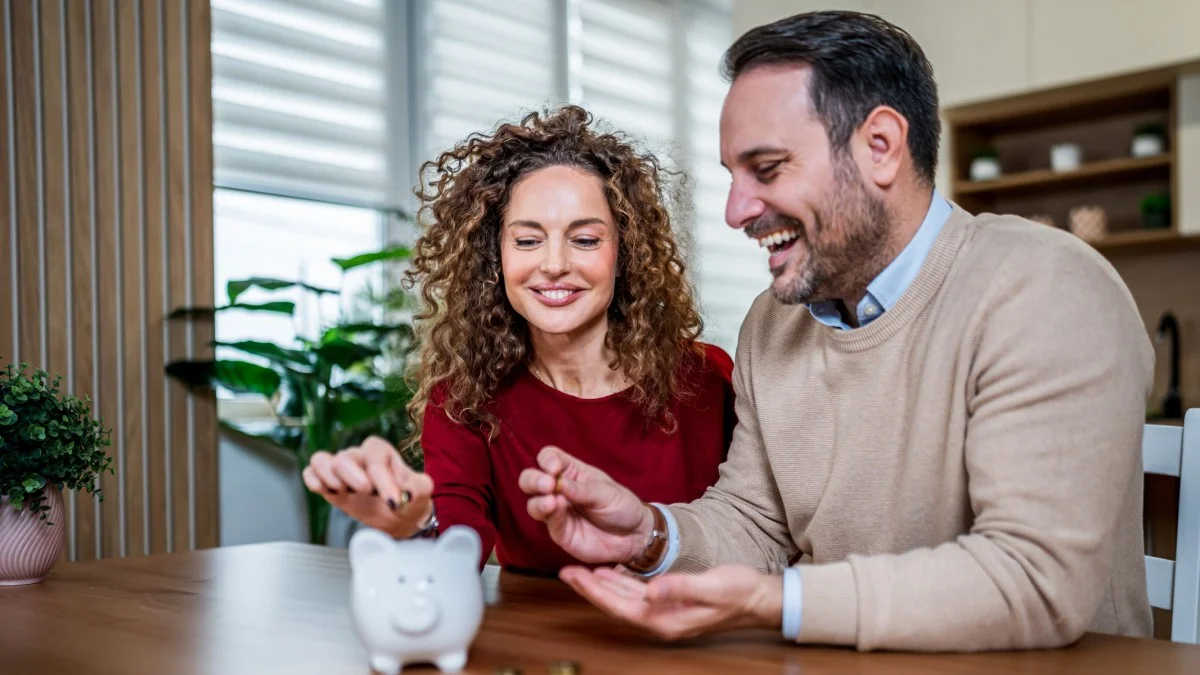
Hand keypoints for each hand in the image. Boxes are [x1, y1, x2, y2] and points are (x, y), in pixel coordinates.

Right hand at [302, 436, 433, 539]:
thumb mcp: (422, 492)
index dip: (383, 479)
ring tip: (344, 491)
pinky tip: (324, 491)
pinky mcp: (328, 483)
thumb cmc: (409, 498)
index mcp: (381, 452)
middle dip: (354, 476)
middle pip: (345, 457)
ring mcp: (341, 469)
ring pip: (322, 460)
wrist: (399, 515)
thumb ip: (419, 488)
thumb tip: (406, 492)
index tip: (393, 502)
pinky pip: (311, 472)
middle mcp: (358, 456)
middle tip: (366, 492)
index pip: (375, 457)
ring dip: (330, 478)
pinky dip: (313, 480)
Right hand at [518, 446, 653, 563]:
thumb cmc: (621, 506)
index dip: (547, 460)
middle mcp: (559, 490)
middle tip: (547, 484)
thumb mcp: (605, 492)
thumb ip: (581, 489)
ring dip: (538, 501)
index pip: (548, 457)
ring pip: (533, 504)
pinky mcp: (560, 532)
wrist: (634, 536)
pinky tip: (557, 510)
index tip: (554, 468)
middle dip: (533, 480)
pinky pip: (548, 523)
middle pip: (530, 479)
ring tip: (552, 501)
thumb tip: (557, 483)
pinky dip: (550, 516)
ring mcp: (557, 512)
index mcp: (571, 472)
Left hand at [559, 565, 782, 640]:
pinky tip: (610, 573)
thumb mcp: (710, 586)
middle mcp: (661, 619)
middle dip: (590, 588)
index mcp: (666, 620)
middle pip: (616, 604)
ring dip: (602, 585)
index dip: (595, 591)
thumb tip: (651, 591)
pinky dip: (620, 583)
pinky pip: (637, 593)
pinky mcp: (670, 602)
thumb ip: (679, 588)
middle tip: (567, 570)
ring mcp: (664, 612)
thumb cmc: (738, 592)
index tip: (575, 575)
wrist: (757, 598)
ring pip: (624, 598)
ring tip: (580, 570)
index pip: (621, 606)